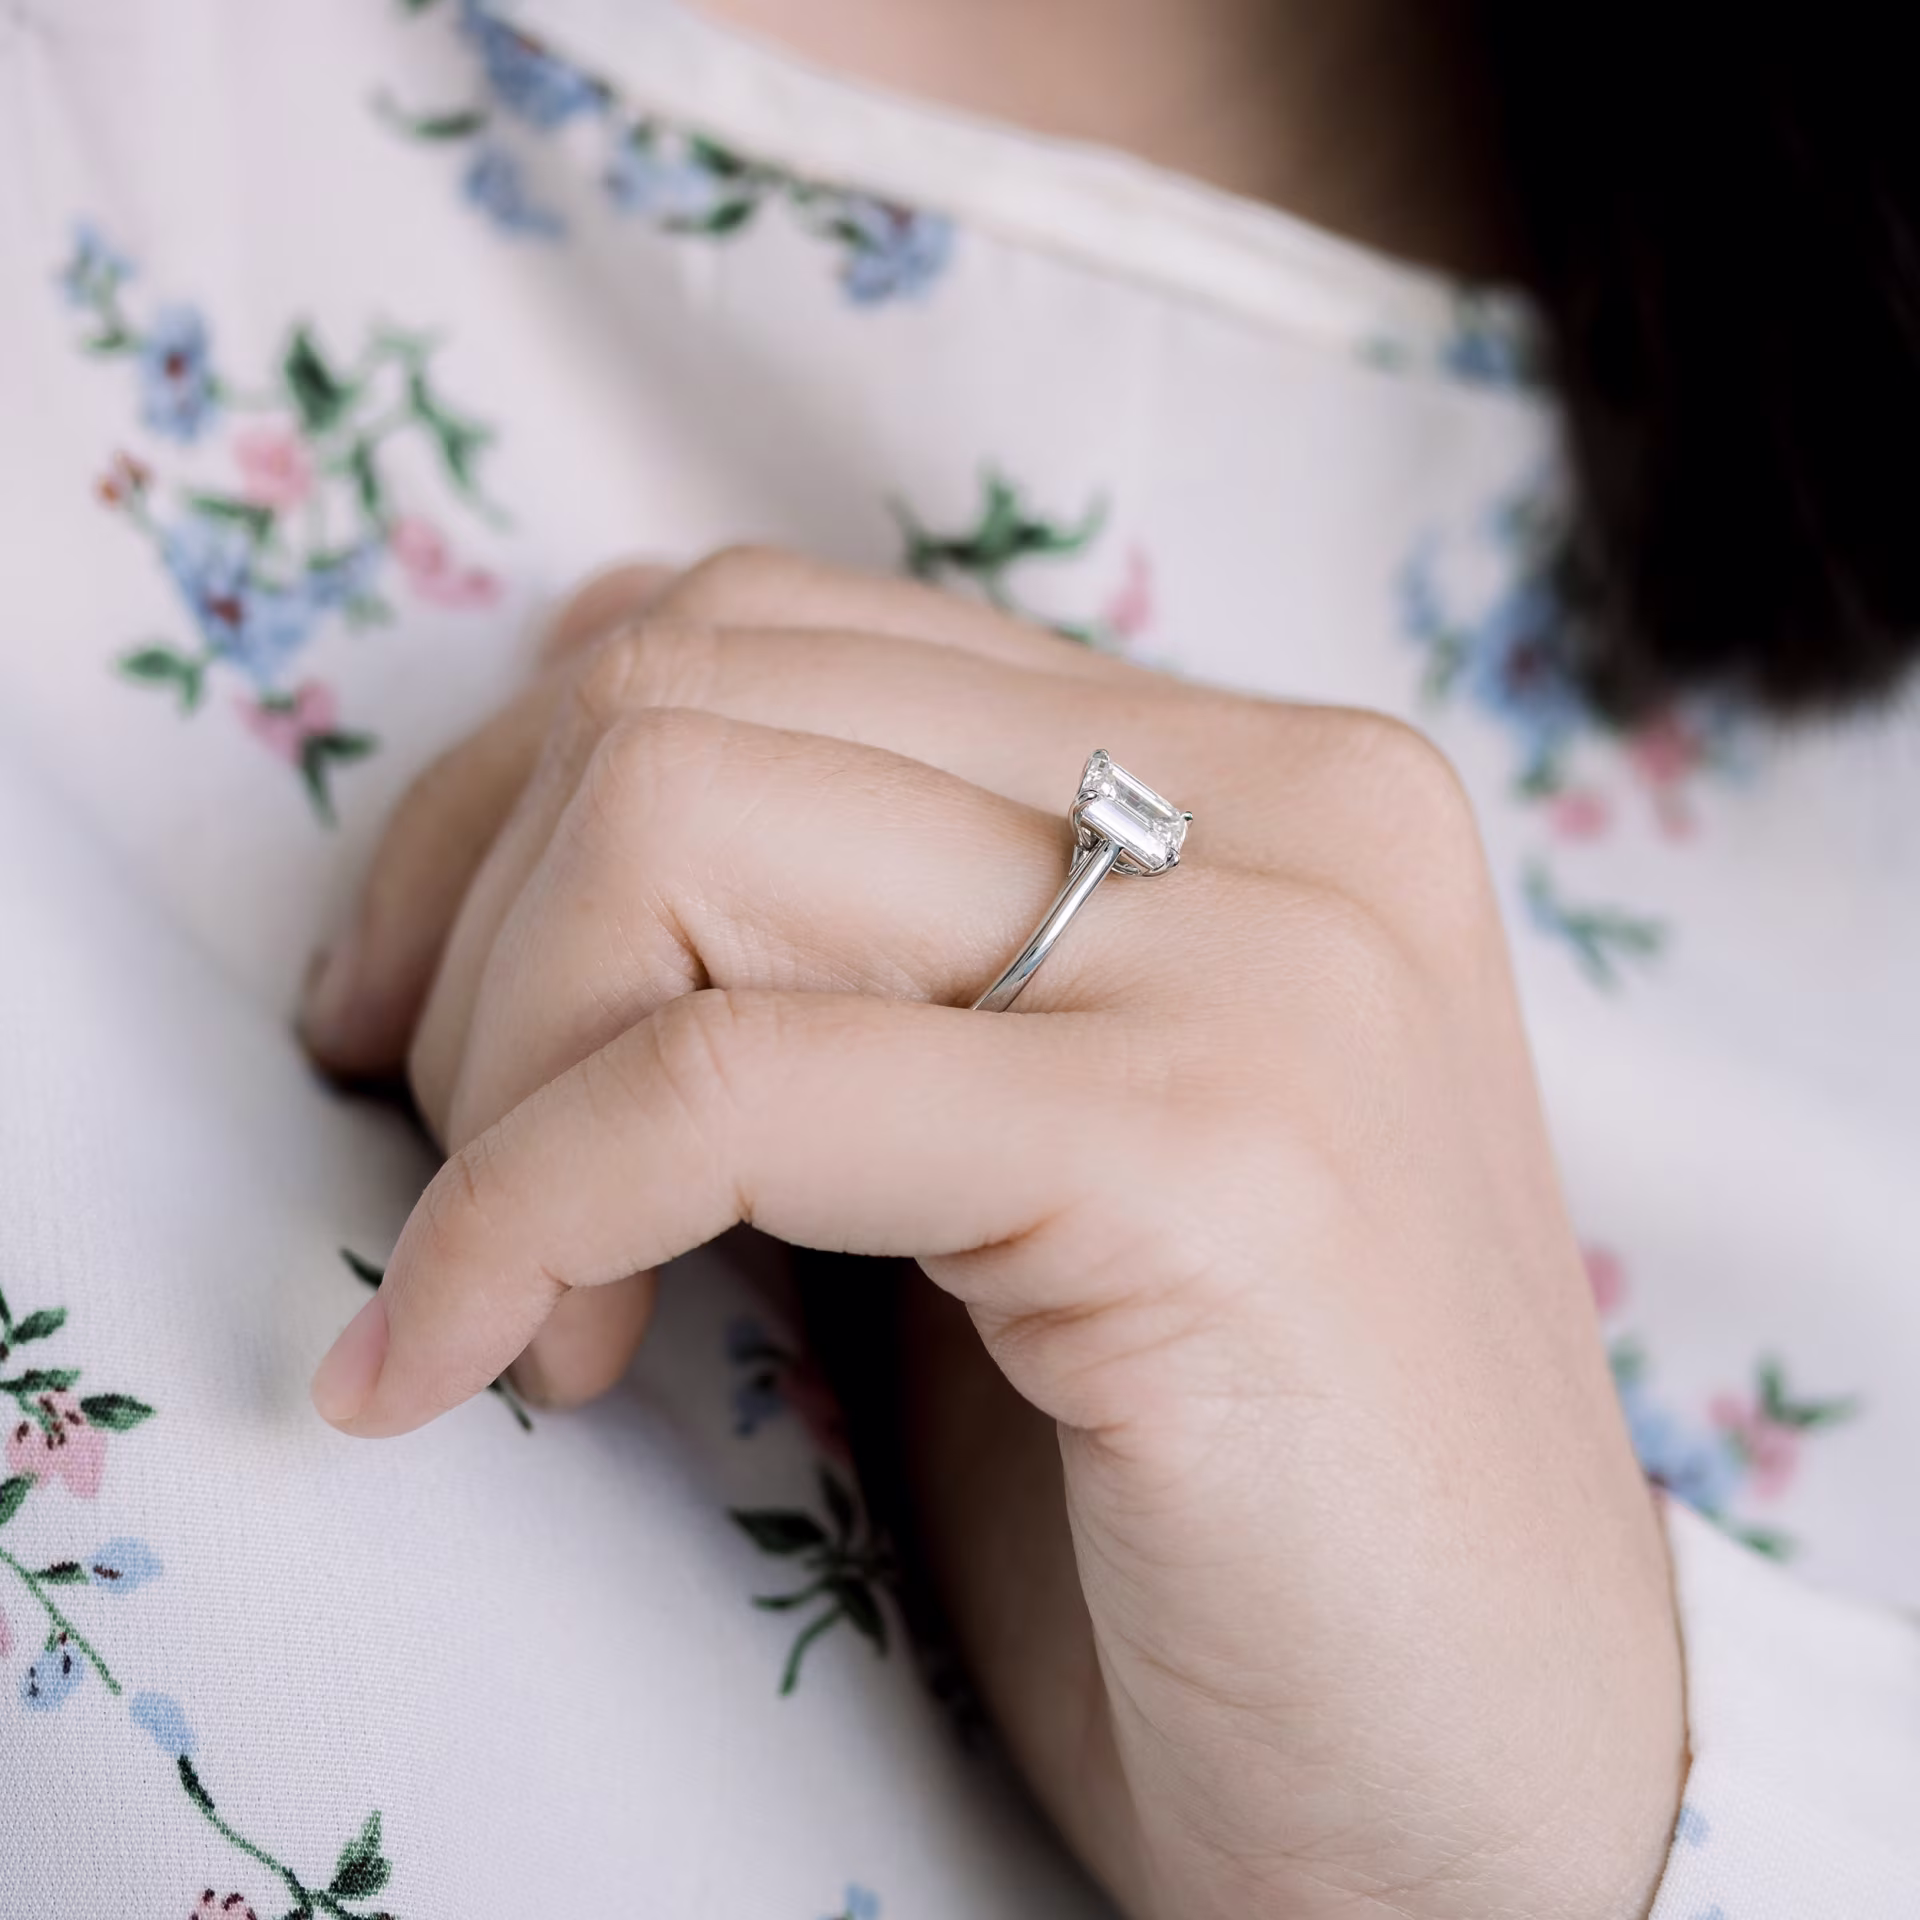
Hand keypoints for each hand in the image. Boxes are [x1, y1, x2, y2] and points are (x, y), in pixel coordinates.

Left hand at [302, 548, 1683, 1919]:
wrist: (1471, 1783)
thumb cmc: (1216, 1486)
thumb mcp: (1017, 1136)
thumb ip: (867, 937)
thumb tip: (569, 739)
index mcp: (1256, 776)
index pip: (772, 628)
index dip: (513, 804)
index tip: (423, 1016)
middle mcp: (1286, 807)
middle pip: (693, 691)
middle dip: (472, 931)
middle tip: (445, 1172)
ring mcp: (1262, 960)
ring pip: (678, 814)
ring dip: (497, 1072)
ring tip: (533, 1308)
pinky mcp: (1208, 1153)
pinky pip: (718, 1086)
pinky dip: (519, 1210)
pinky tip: (471, 1362)